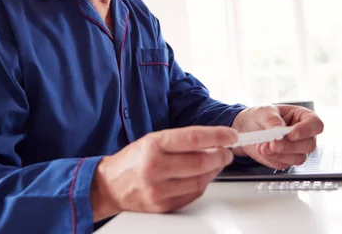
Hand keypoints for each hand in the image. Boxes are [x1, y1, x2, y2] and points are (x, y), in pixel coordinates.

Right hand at [90, 126, 237, 220]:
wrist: (110, 185)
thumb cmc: (133, 160)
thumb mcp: (153, 140)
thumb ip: (182, 141)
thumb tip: (214, 142)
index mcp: (153, 145)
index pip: (194, 138)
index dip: (217, 136)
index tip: (231, 135)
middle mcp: (155, 167)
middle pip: (201, 162)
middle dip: (220, 156)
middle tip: (227, 152)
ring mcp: (158, 189)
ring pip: (200, 181)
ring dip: (214, 171)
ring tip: (216, 163)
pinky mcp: (162, 206)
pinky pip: (193, 195)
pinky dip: (203, 184)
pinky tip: (202, 177)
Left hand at [231, 105, 323, 169]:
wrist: (245, 128)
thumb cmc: (259, 116)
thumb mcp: (264, 111)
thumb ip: (272, 120)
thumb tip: (280, 129)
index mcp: (302, 117)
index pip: (315, 125)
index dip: (306, 130)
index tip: (290, 134)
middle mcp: (303, 134)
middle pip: (309, 145)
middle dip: (289, 146)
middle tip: (273, 144)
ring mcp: (296, 149)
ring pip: (299, 158)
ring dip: (279, 154)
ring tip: (262, 146)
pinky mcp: (286, 160)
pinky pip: (284, 164)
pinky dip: (272, 159)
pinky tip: (262, 150)